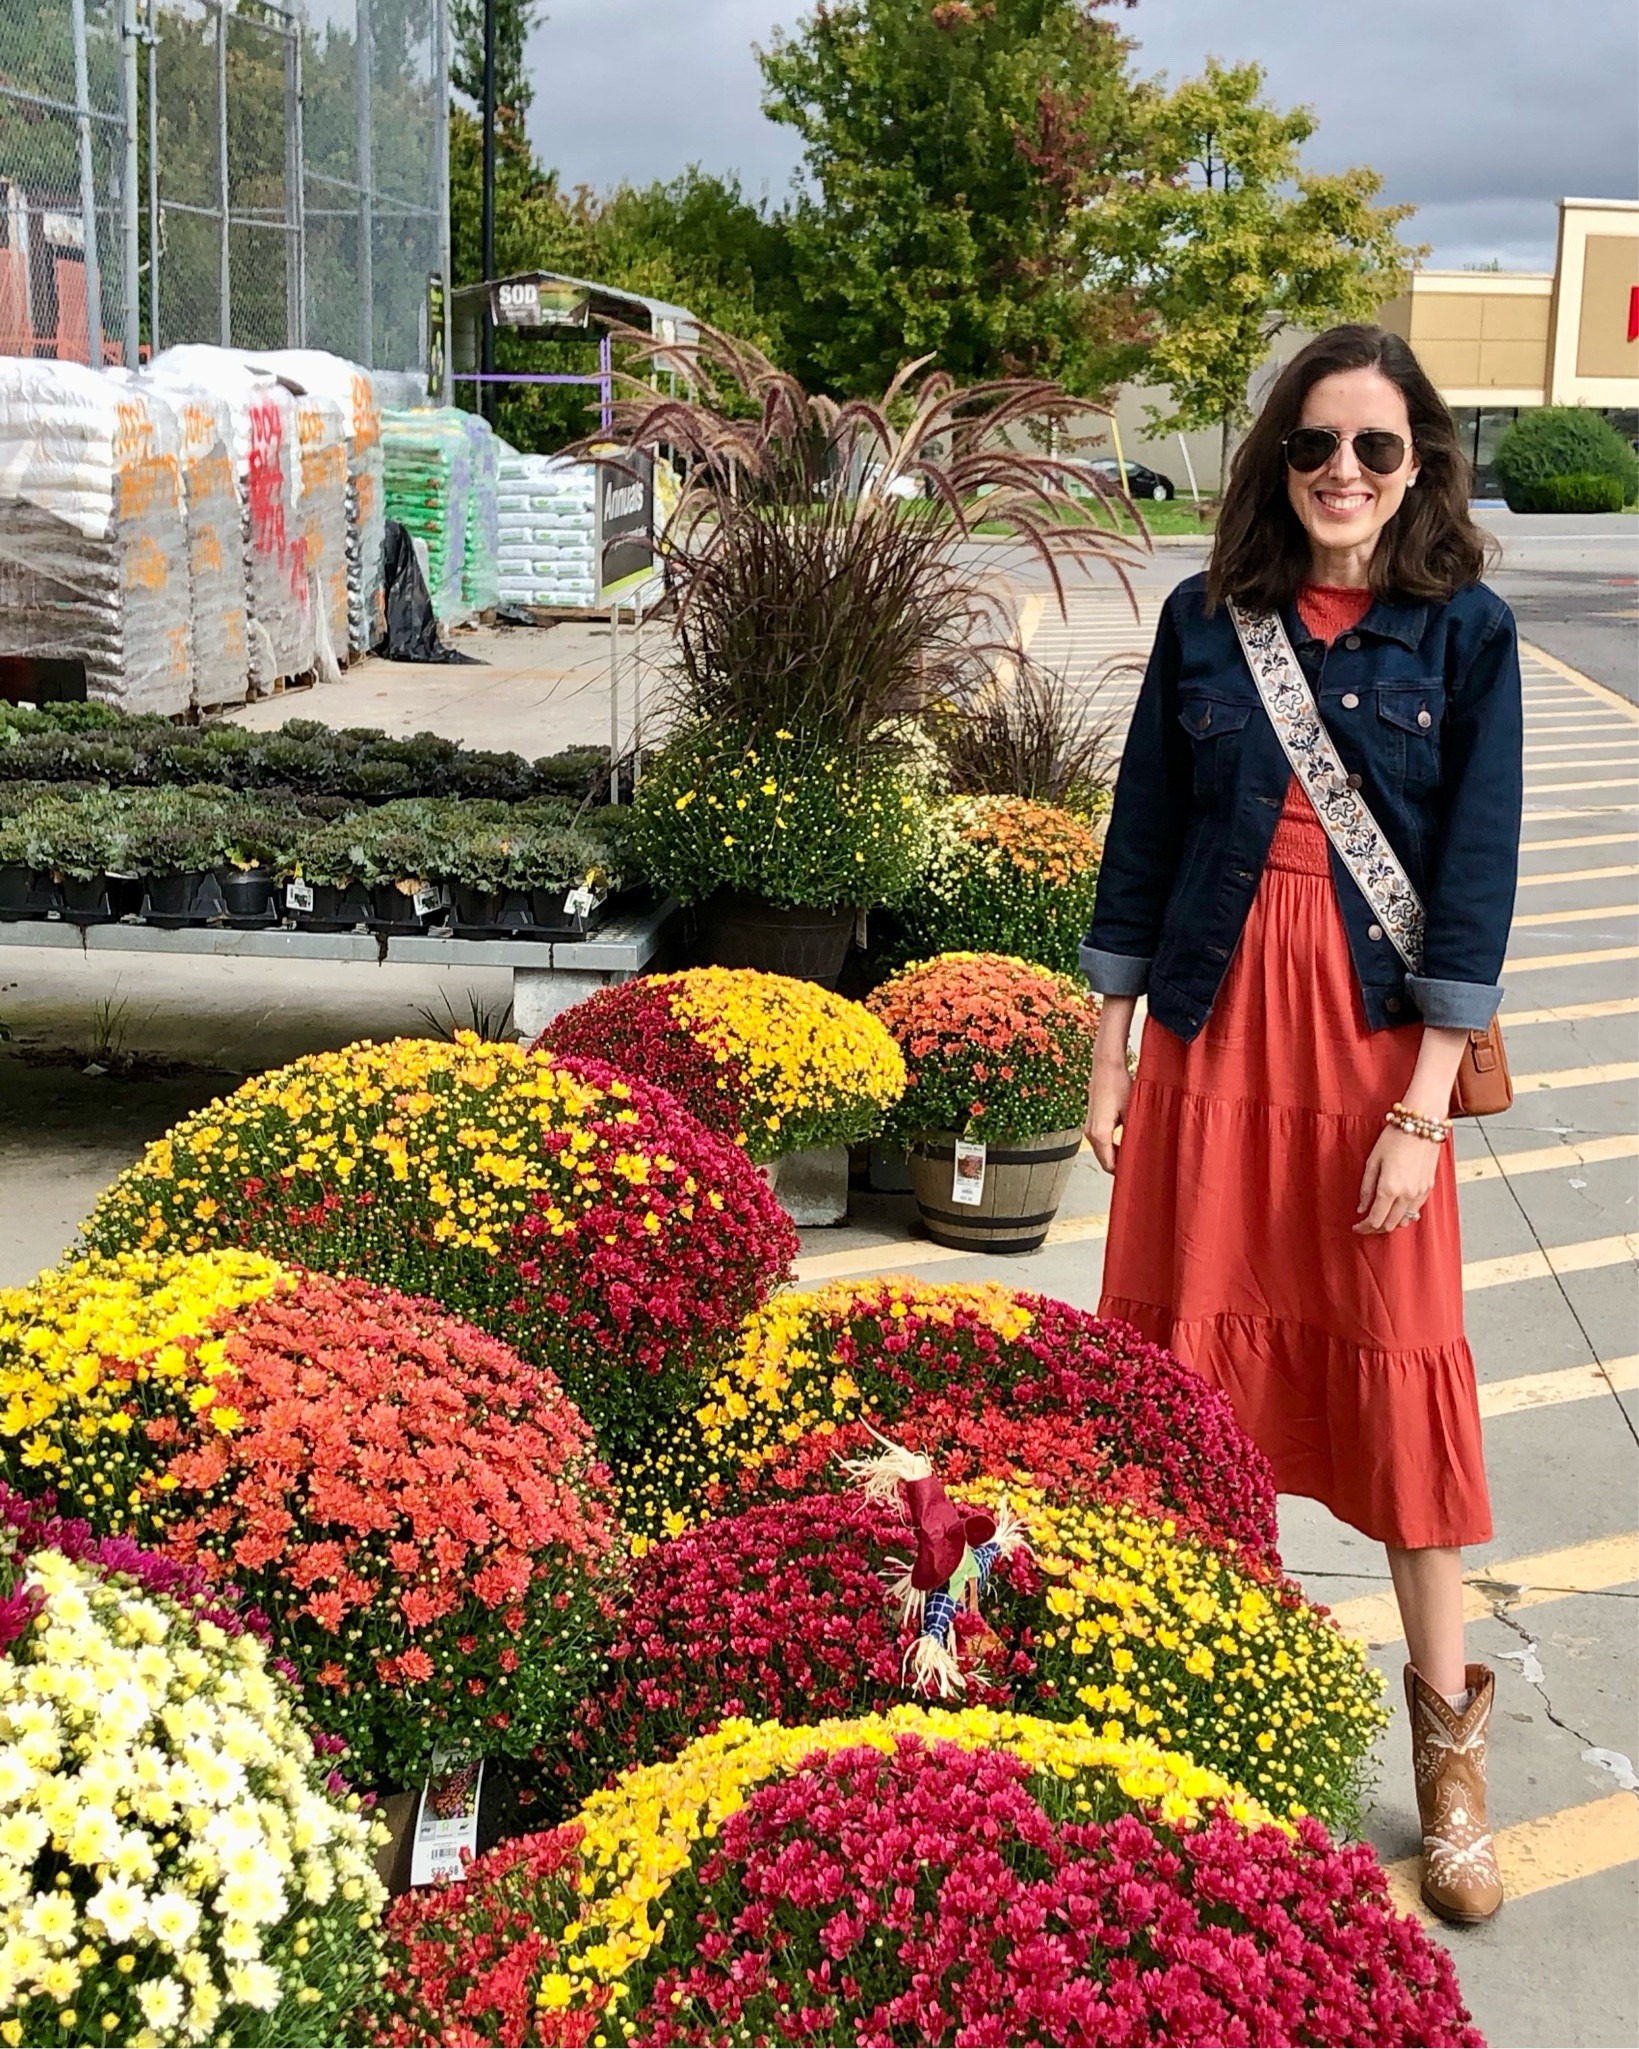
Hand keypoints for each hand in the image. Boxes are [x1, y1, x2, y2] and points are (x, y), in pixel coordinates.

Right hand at [1084, 1056, 1130, 1174]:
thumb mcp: (1133, 1112)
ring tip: (1136, 1154)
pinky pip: (1101, 1143)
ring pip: (1103, 1152)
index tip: (1138, 1173)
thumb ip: (1134, 1135)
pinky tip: (1127, 1142)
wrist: (1106, 1067)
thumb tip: (1141, 1151)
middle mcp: (1091, 1133)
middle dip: (1120, 1165)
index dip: (1123, 1172)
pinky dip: (1112, 1147)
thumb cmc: (1118, 1085)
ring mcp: (1090, 1128)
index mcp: (1100, 1134)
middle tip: (1140, 1165)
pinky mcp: (1092, 1122)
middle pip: (1104, 1161)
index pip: (1109, 1165)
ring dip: (1117, 1156)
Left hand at [1355, 1124, 1439, 1234]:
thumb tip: (1361, 1208)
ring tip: (1379, 1217)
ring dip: (1390, 1223)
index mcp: (1389, 1188)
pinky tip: (1395, 1208)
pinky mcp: (1428, 1188)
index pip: (1375, 1220)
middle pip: (1390, 1225)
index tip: (1356, 1227)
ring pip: (1404, 1220)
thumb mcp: (1372, 1161)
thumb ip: (1366, 1187)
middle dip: (1375, 1228)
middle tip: (1365, 1224)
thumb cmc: (1394, 1138)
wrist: (1422, 1125)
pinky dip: (1404, 1214)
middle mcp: (1406, 1195)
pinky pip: (1415, 1210)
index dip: (1364, 1227)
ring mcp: (1420, 1193)